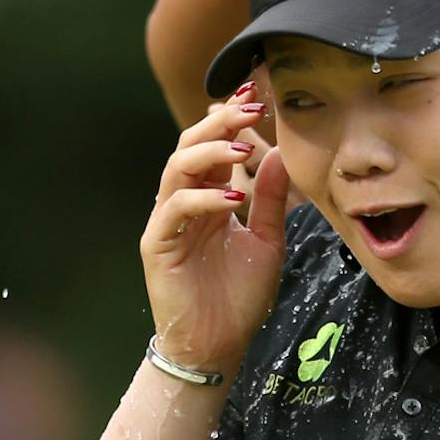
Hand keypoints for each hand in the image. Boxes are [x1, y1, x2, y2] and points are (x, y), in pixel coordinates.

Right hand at [141, 86, 289, 375]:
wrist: (218, 346)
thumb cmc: (240, 297)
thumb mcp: (268, 240)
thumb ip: (273, 200)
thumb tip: (281, 154)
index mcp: (210, 198)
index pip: (215, 146)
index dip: (231, 117)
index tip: (258, 93)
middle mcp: (185, 203)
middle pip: (192, 146)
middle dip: (221, 122)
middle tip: (252, 107)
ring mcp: (168, 222)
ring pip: (177, 168)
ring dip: (210, 153)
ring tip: (243, 147)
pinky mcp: (158, 244)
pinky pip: (175, 209)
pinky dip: (204, 198)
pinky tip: (233, 198)